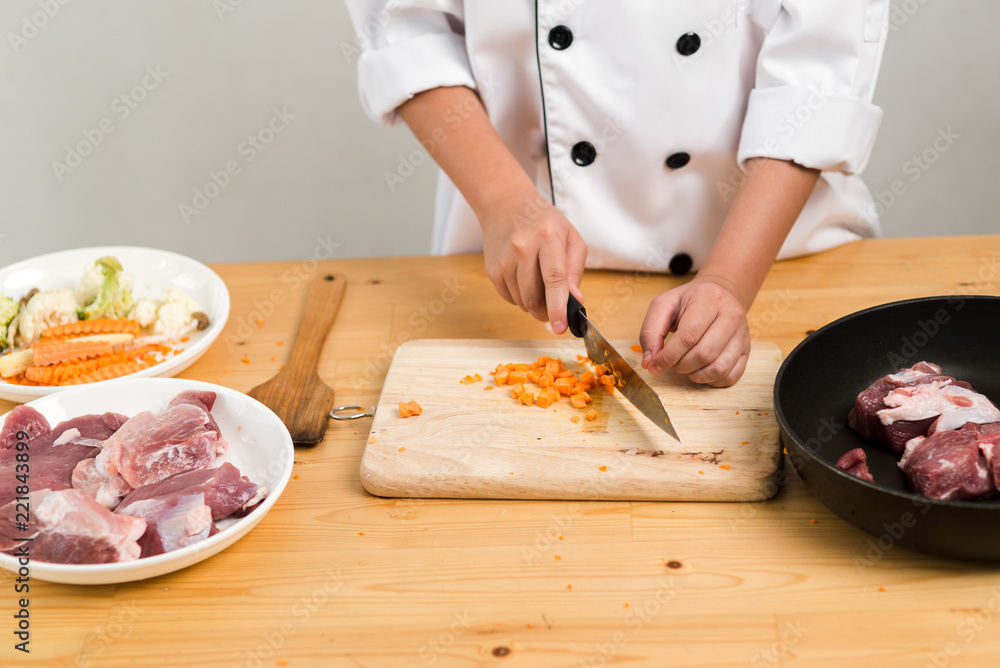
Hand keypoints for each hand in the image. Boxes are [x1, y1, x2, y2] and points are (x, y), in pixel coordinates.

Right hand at [480, 190, 586, 333]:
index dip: (558, 307)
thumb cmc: (544, 223)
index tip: (561, 327)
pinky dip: (521, 298)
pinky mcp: (492, 270)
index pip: (554, 279)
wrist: (506, 206)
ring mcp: (504, 260)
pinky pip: (509, 298)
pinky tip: (524, 280)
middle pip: (534, 297)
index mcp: (548, 237)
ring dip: (534, 305)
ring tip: (539, 285)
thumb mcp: (570, 237)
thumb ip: (576, 270)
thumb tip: (576, 300)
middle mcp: (522, 248)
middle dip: (547, 312)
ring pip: (522, 301)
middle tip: (555, 311)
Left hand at [638, 276, 750, 386]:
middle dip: (681, 366)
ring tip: (685, 366)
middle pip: (704, 355)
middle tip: (672, 362)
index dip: (668, 356)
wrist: (719, 293)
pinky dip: (711, 381)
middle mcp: (731, 316)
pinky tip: (700, 371)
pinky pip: (731, 376)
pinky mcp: (747, 350)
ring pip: (719, 369)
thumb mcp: (664, 305)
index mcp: (709, 300)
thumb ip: (650, 331)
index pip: (688, 336)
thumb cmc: (689, 301)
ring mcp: (742, 335)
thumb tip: (649, 362)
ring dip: (696, 375)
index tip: (654, 365)